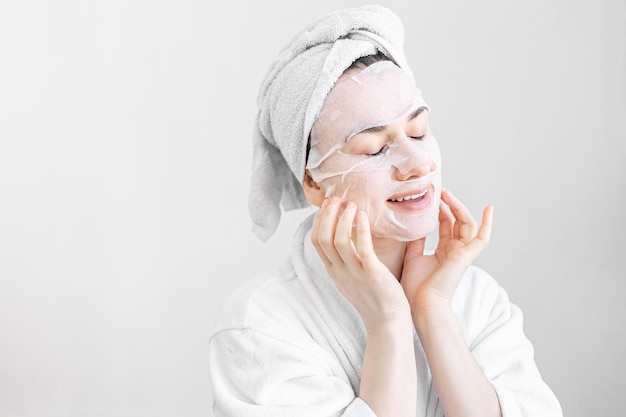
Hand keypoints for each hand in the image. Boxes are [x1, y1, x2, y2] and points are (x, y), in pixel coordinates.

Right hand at [311, 197, 410, 331]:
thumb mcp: (352, 278)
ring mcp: (354, 273)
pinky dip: (360, 229)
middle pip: (322, 238)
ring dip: (344, 218)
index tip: (328, 205)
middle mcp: (340, 271)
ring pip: (339, 240)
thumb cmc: (375, 297)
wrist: (387, 322)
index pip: (316, 241)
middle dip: (328, 215)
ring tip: (352, 204)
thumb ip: (346, 259)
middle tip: (337, 199)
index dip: (319, 220)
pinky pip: (362, 248)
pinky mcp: (372, 274)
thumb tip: (347, 236)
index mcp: (333, 271)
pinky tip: (364, 216)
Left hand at [400, 189, 493, 314]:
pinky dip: (487, 224)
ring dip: (458, 207)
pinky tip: (489, 208)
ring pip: (467, 224)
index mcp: (442, 251)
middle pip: (456, 221)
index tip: (432, 196)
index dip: (440, 210)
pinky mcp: (467, 256)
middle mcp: (454, 250)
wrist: (422, 304)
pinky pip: (482, 238)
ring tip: (447, 194)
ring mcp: (462, 253)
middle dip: (449, 205)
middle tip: (439, 190)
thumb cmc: (415, 287)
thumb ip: (416, 241)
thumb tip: (415, 225)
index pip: (445, 225)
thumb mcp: (412, 257)